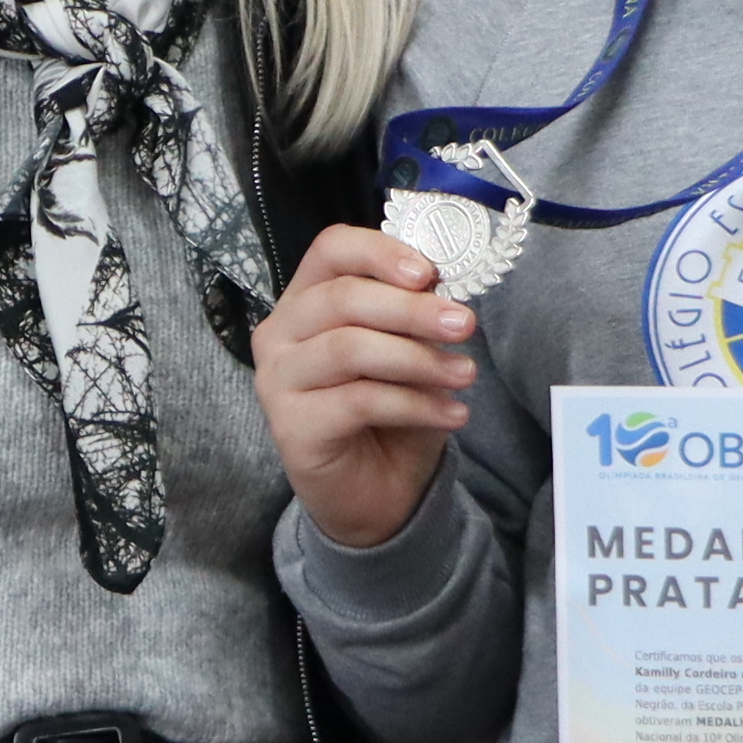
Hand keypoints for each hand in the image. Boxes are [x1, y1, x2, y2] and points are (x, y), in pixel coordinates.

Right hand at [258, 222, 478, 549]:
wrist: (375, 492)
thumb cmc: (389, 412)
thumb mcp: (410, 351)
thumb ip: (416, 314)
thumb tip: (444, 286)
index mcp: (306, 300)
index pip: (331, 250)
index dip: (380, 252)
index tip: (429, 273)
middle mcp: (280, 334)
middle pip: (342, 298)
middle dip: (411, 309)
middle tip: (464, 324)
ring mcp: (277, 380)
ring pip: (349, 348)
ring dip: (417, 358)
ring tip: (465, 374)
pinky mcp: (291, 425)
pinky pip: (359, 401)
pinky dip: (415, 404)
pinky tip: (452, 414)